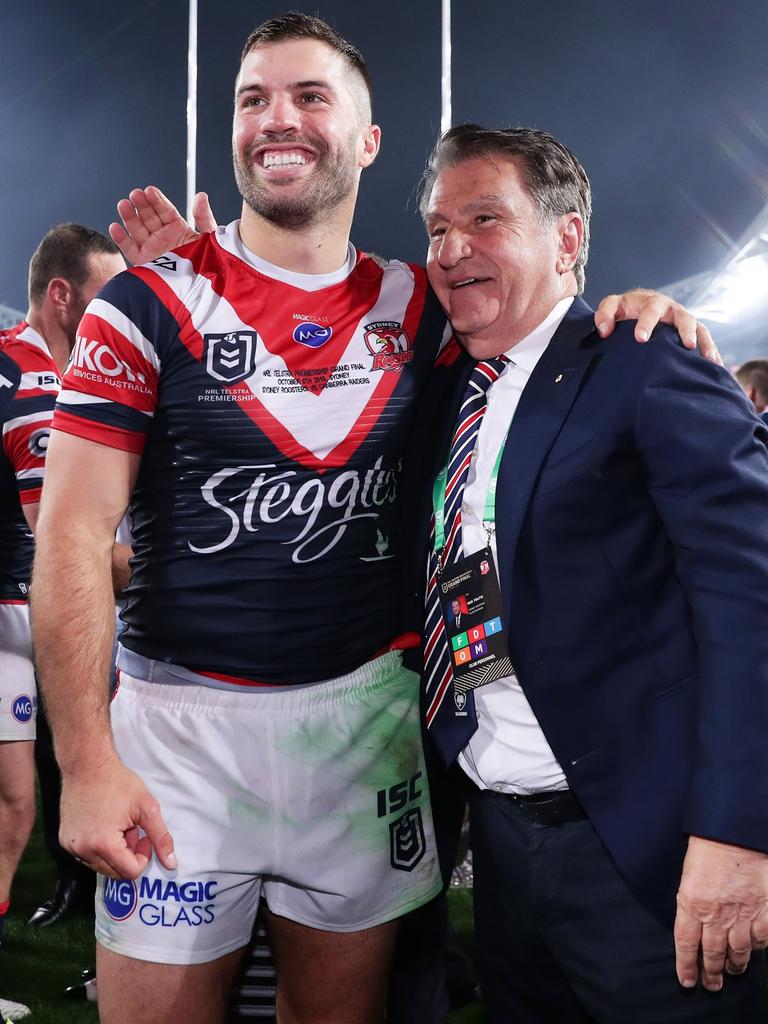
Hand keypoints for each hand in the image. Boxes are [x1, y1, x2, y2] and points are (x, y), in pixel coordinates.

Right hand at [60, 757, 176, 878]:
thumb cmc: (117, 782)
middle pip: (115, 872)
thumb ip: (160, 838)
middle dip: (128, 855)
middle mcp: (83, 850)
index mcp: (104, 844)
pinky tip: (104, 825)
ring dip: (114, 852)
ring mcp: (71, 847)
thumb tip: (171, 864)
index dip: (143, 856)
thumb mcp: (147, 808)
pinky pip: (87, 856)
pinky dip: (99, 848)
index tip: (143, 835)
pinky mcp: (64, 841)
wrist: (87, 765)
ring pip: (101, 866)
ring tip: (117, 825)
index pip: (131, 872)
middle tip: (131, 829)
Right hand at [108, 186, 216, 265]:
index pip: (165, 210)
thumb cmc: (208, 265)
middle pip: (149, 217)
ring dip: (129, 216)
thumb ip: (204, 217)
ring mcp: (152, 249)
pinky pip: (129, 249)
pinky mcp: (143, 262)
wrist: (199, 292)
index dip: (157, 200)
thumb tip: (201, 196)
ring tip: (124, 205)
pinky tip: (115, 227)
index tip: (150, 191)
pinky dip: (121, 239)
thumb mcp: (209, 239)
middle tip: (135, 195)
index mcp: (178, 229)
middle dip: (141, 205)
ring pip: (137, 229)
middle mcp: (163, 237)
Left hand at [594, 288, 720, 364]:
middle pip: (683, 317)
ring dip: (704, 342)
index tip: (641, 338)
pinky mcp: (691, 331)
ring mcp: (683, 320)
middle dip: (685, 330)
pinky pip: (705, 339)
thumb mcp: (612, 306)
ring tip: (707, 359)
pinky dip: (711, 351)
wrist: (639, 305)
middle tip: (687, 345)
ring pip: (698, 328)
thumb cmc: (625, 309)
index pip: (650, 311)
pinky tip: (715, 366)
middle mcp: (672, 310)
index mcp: (652, 303)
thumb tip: (604, 330)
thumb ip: (604, 314)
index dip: (646, 324)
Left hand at [674, 835, 767, 990]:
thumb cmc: (707, 847)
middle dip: (711, 973)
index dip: (686, 966)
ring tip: (732, 971)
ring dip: (734, 965)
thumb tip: (693, 922)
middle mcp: (716, 916)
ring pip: (738, 951)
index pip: (686, 945)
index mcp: (691, 904)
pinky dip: (757, 948)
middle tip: (711, 985)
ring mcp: (742, 916)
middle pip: (712, 953)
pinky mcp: (764, 912)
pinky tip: (753, 950)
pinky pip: (761, 939)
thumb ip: (691, 901)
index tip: (687, 981)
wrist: (735, 833)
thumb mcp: (688, 875)